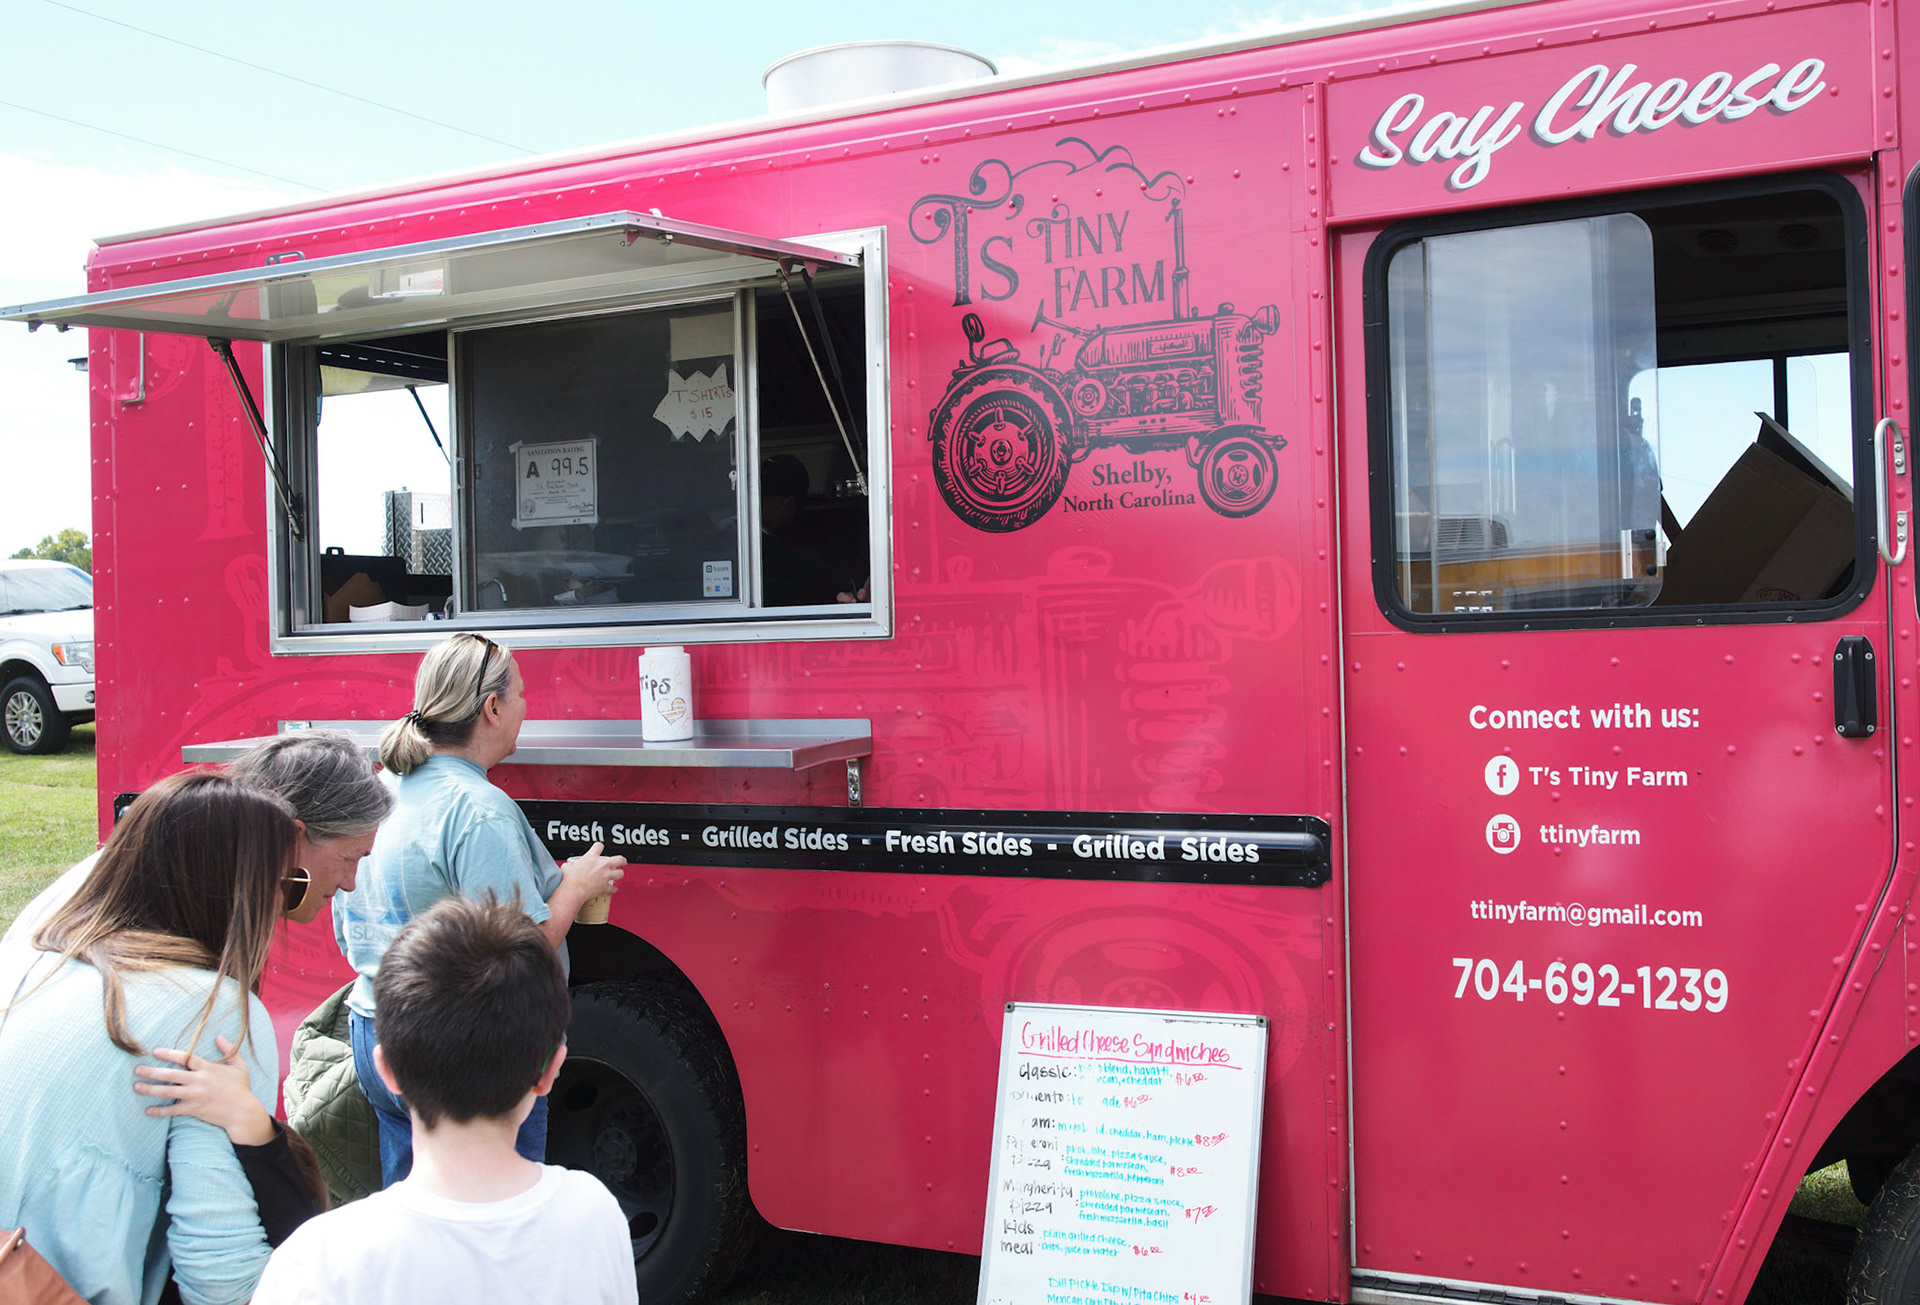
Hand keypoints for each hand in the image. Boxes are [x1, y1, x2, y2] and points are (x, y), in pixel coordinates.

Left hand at [134, 1035, 274, 1146]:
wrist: (243, 1112)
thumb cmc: (242, 1088)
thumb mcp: (240, 1066)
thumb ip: (229, 1050)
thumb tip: (219, 1037)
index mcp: (208, 1068)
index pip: (185, 1058)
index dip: (169, 1054)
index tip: (154, 1051)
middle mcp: (199, 1081)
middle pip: (170, 1075)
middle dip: (152, 1071)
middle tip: (137, 1069)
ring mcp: (195, 1096)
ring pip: (167, 1092)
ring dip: (150, 1089)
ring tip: (136, 1086)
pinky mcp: (193, 1109)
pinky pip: (172, 1110)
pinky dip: (159, 1111)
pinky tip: (148, 1110)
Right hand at [561, 840, 625, 898]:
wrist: (572, 890)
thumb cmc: (569, 879)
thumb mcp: (567, 867)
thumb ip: (569, 865)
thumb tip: (566, 867)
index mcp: (591, 857)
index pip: (599, 846)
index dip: (599, 847)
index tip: (599, 849)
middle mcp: (601, 865)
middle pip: (619, 859)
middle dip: (622, 861)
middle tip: (621, 862)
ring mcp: (605, 876)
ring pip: (620, 874)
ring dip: (619, 875)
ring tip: (617, 875)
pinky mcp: (605, 887)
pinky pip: (613, 888)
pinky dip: (613, 889)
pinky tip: (611, 889)